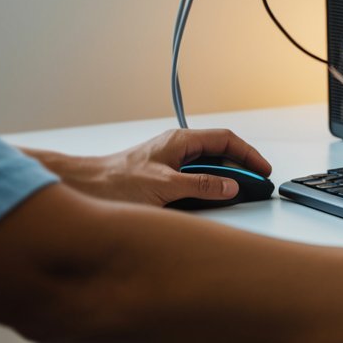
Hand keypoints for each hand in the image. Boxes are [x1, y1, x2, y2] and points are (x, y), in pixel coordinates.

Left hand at [24, 129, 271, 206]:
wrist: (80, 189)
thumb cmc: (113, 182)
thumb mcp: (165, 186)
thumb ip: (201, 186)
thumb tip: (230, 186)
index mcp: (180, 142)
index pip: (226, 141)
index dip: (248, 155)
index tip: (262, 171)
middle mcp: (176, 149)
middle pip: (218, 154)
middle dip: (239, 169)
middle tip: (254, 186)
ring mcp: (168, 163)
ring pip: (206, 168)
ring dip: (223, 180)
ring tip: (235, 195)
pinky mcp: (161, 179)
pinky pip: (193, 180)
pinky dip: (207, 189)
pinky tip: (207, 202)